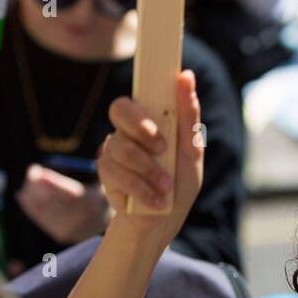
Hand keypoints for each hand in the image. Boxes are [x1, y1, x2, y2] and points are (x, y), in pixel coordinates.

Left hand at [16, 165, 110, 244]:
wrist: (105, 225)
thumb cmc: (103, 195)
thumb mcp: (107, 180)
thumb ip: (104, 164)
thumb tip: (105, 142)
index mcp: (96, 203)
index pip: (71, 193)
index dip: (54, 182)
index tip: (40, 171)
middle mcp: (84, 219)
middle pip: (55, 202)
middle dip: (40, 186)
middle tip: (33, 171)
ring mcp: (72, 229)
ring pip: (47, 211)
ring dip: (32, 195)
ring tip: (27, 182)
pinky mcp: (62, 235)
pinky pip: (43, 220)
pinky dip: (30, 207)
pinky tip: (22, 196)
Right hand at [97, 71, 203, 247]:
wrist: (162, 220)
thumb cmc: (180, 181)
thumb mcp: (191, 151)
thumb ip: (188, 117)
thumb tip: (187, 76)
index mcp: (151, 119)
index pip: (137, 95)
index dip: (147, 100)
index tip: (162, 116)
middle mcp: (128, 130)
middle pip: (119, 109)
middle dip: (142, 129)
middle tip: (162, 148)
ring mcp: (114, 150)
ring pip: (122, 147)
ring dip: (149, 170)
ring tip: (166, 186)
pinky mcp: (106, 172)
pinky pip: (116, 172)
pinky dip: (141, 188)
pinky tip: (155, 200)